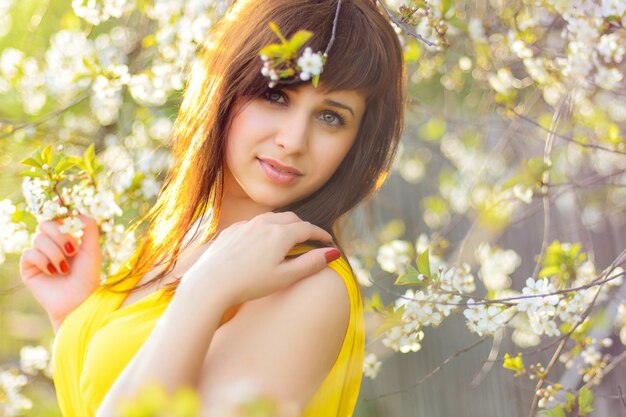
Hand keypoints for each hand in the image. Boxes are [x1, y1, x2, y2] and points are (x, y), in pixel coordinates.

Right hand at [19, 214, 101, 326]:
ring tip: (65, 268)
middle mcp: (51, 244)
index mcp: (66, 238)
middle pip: (46, 224)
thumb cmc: (88, 276)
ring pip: (39, 239)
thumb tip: (77, 212)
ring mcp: (39, 255)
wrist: (78, 301)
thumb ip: (89, 228)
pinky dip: (43, 261)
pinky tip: (53, 272)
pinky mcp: (28, 268)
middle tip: (73, 251)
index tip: (65, 213)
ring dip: (56, 253)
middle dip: (60, 235)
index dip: (60, 214)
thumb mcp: (93, 249)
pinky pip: (29, 253)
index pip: (57, 218)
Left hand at [180, 211, 339, 306]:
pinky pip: (253, 224)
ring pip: (271, 218)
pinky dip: (265, 228)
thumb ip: (310, 264)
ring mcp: (246, 225)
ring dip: (284, 225)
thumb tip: (332, 253)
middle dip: (304, 226)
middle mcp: (264, 223)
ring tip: (289, 237)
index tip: (328, 241)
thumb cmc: (249, 284)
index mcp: (281, 234)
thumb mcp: (285, 277)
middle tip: (311, 238)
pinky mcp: (231, 230)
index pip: (307, 228)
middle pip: (291, 218)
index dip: (320, 234)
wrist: (210, 283)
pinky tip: (263, 241)